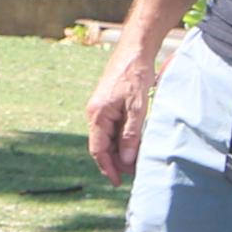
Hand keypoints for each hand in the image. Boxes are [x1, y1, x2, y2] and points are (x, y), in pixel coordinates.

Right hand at [87, 37, 165, 180]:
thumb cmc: (135, 74)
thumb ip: (131, 135)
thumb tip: (125, 160)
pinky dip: (121, 139)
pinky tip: (134, 143)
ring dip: (119, 151)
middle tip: (133, 174)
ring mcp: (100, 109)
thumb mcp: (138, 107)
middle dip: (115, 162)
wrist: (134, 49)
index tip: (118, 182)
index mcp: (97, 115)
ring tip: (136, 161)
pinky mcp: (107, 104)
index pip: (98, 150)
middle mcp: (94, 113)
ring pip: (107, 138)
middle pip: (102, 146)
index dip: (107, 168)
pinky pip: (111, 128)